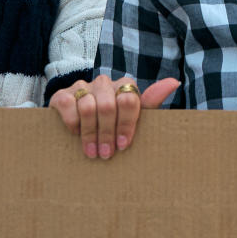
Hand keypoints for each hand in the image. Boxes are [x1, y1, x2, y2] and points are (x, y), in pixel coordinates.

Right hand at [50, 73, 180, 156]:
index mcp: (124, 86)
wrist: (78, 120)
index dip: (126, 124)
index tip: (124, 145)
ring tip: (92, 153)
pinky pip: (68, 106)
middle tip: (106, 154)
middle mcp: (104, 83)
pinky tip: (75, 136)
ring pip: (88, 107)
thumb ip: (151, 102)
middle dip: (107, 134)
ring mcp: (83, 87)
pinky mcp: (62, 95)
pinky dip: (73, 125)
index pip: (129, 99)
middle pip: (108, 106)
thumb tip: (174, 82)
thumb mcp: (133, 116)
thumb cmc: (113, 122)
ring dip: (90, 134)